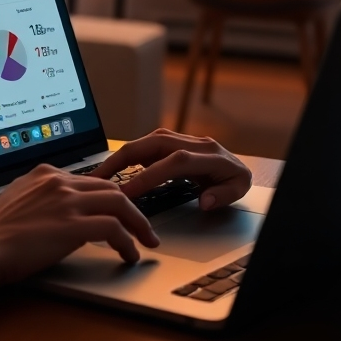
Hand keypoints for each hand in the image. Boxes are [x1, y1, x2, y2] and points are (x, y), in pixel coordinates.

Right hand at [0, 163, 159, 280]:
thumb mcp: (15, 204)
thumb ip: (38, 200)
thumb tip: (53, 212)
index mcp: (45, 173)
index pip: (90, 179)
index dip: (109, 197)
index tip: (120, 211)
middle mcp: (59, 182)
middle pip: (111, 187)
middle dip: (131, 207)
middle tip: (142, 226)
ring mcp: (66, 201)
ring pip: (120, 203)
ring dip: (138, 223)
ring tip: (146, 240)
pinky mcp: (72, 225)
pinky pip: (114, 229)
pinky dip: (127, 242)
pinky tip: (129, 255)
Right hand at [92, 129, 251, 210]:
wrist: (237, 163)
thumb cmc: (235, 177)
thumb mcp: (240, 188)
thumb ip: (223, 196)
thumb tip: (205, 201)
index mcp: (208, 155)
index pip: (174, 162)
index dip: (150, 175)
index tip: (129, 193)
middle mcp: (192, 142)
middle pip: (153, 144)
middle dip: (124, 158)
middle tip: (100, 177)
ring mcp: (180, 139)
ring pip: (146, 142)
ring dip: (121, 156)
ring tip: (100, 173)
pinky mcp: (170, 141)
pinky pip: (146, 145)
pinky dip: (129, 156)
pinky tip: (114, 169)